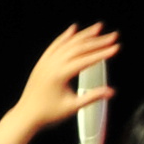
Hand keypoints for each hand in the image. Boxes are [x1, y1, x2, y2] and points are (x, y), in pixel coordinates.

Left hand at [7, 24, 121, 141]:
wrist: (27, 114)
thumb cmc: (48, 113)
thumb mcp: (73, 107)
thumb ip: (93, 97)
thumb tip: (110, 91)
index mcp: (60, 75)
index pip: (86, 60)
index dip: (103, 53)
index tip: (116, 48)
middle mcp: (52, 64)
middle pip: (79, 48)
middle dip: (98, 41)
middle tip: (113, 36)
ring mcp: (46, 62)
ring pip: (68, 43)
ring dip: (84, 35)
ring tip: (98, 28)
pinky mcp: (43, 62)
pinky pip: (55, 45)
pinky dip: (65, 36)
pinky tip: (73, 29)